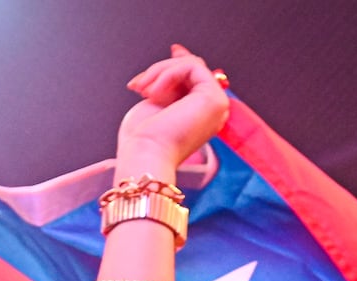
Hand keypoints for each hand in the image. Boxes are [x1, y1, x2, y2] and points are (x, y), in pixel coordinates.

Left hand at [118, 44, 229, 170]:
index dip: (185, 63)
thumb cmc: (145, 139)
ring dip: (160, 72)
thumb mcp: (157, 100)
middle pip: (192, 69)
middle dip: (162, 70)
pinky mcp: (215, 99)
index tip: (174, 49)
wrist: (145, 155)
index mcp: (201, 117)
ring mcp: (217, 106)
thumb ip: (171, 80)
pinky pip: (191, 66)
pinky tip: (154, 93)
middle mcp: (213, 113)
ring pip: (191, 65)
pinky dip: (167, 73)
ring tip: (143, 90)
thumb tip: (179, 51)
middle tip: (139, 86)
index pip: (198, 79)